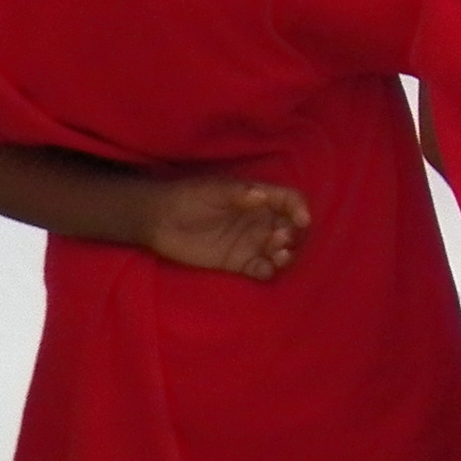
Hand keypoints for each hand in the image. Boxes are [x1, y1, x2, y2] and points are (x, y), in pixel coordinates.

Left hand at [144, 176, 309, 279]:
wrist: (159, 220)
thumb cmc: (189, 197)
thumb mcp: (215, 190)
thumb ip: (241, 193)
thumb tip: (263, 196)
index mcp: (260, 199)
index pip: (289, 202)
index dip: (299, 209)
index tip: (302, 220)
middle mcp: (260, 221)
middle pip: (290, 228)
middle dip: (293, 235)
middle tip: (281, 240)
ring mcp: (249, 243)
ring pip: (279, 250)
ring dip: (285, 254)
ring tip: (278, 256)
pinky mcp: (237, 263)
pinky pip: (260, 269)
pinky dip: (269, 271)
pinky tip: (266, 269)